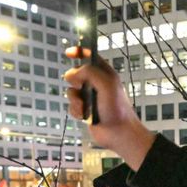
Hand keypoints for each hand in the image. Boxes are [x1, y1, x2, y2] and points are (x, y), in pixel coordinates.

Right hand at [64, 47, 154, 169]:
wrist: (118, 133)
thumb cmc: (116, 108)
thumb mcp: (106, 84)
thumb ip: (89, 72)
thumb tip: (72, 73)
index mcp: (105, 75)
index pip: (91, 58)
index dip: (80, 53)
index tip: (69, 53)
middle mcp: (97, 84)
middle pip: (77, 75)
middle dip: (74, 81)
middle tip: (80, 87)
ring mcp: (90, 98)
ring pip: (72, 91)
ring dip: (75, 99)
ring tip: (84, 107)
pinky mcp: (85, 110)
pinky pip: (72, 106)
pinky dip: (76, 110)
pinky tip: (84, 116)